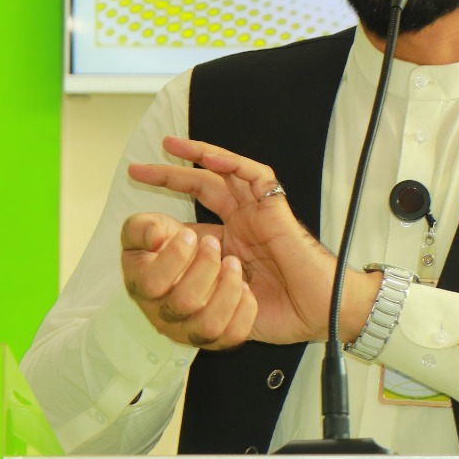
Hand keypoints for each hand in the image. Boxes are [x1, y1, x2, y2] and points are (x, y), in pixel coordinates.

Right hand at [121, 213, 255, 347]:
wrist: (188, 261)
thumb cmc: (166, 244)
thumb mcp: (147, 227)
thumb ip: (142, 227)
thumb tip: (154, 238)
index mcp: (141, 287)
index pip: (151, 283)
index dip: (174, 257)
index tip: (190, 234)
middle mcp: (162, 316)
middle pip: (184, 303)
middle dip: (205, 267)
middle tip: (214, 244)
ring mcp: (188, 332)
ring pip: (209, 326)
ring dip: (227, 290)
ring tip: (234, 263)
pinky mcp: (216, 339)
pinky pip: (233, 336)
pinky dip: (244, 311)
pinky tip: (245, 286)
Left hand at [128, 136, 348, 344]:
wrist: (321, 314)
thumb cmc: (283, 312)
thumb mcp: (229, 304)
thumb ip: (205, 292)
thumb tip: (169, 289)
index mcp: (233, 244)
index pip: (193, 220)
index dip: (166, 218)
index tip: (140, 224)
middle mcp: (244, 222)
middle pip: (203, 187)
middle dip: (170, 175)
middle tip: (137, 168)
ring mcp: (259, 212)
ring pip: (225, 172)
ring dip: (197, 155)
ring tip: (168, 145)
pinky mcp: (276, 208)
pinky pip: (254, 176)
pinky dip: (231, 163)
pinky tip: (207, 158)